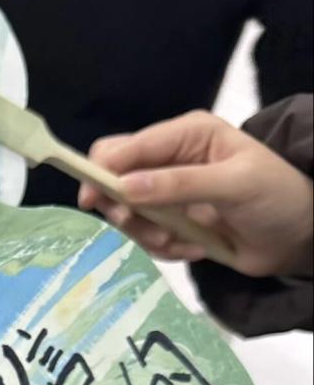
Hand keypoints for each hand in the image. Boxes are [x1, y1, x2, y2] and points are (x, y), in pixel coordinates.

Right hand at [77, 110, 313, 277]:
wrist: (297, 237)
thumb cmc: (276, 198)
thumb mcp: (234, 185)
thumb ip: (179, 185)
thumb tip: (125, 188)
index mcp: (185, 135)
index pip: (126, 147)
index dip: (102, 170)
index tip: (92, 199)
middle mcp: (169, 160)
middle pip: (114, 179)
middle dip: (124, 208)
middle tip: (141, 225)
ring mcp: (166, 194)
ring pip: (126, 215)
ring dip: (148, 233)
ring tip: (180, 240)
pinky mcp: (169, 222)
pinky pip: (144, 238)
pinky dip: (164, 248)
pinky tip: (193, 247)